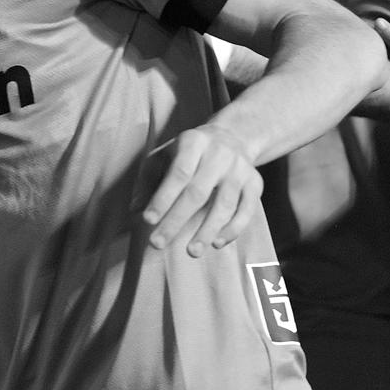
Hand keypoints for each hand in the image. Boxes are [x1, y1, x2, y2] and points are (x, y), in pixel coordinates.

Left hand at [144, 124, 261, 253]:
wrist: (233, 137)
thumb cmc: (188, 152)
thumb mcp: (165, 155)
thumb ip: (149, 180)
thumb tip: (134, 209)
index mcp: (194, 142)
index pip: (178, 173)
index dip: (163, 198)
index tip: (148, 220)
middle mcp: (220, 154)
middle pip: (198, 192)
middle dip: (176, 220)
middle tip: (158, 244)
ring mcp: (240, 169)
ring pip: (225, 205)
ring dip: (207, 231)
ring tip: (191, 252)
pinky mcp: (255, 183)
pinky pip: (246, 211)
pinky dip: (232, 229)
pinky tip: (217, 243)